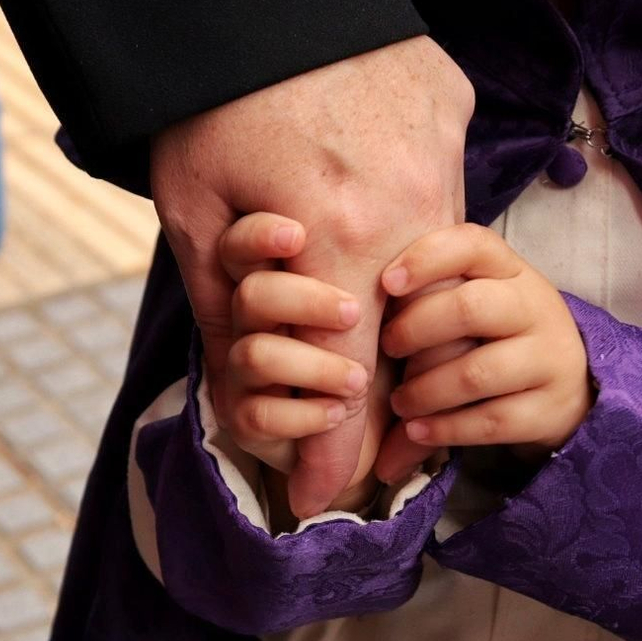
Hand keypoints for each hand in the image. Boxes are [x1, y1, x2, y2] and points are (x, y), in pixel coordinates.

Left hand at [152, 36, 472, 517]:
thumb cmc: (207, 97)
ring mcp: (440, 152)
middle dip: (372, 373)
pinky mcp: (453, 109)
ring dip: (397, 285)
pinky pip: (441, 186)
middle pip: (404, 322)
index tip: (333, 492)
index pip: (351, 371)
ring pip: (432, 255)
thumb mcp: (192, 211)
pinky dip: (409, 209)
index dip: (341, 442)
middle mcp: (407, 202)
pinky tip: (373, 193)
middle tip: (351, 403)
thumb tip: (246, 394)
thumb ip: (228, 309)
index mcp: (336, 234)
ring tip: (358, 281)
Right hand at [214, 214, 390, 516]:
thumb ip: (382, 269)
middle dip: (304, 301)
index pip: (243, 245)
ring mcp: (241, 370)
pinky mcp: (242, 418)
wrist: (377, 426)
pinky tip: (339, 413)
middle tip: (355, 314)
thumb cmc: (383, 351)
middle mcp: (249, 322)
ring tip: (359, 380)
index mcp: (276, 279)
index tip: (299, 235)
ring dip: (316, 367)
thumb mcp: (391, 306)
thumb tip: (400, 214)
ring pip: (255, 355)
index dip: (259, 236)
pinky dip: (306, 415)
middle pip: (250, 295)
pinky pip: (257, 414)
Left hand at [372, 224, 594, 482]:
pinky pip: (490, 420)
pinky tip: (419, 429)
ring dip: (424, 390)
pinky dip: (445, 428)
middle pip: (470, 308)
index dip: (426, 259)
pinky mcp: (548, 408)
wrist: (566, 381)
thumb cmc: (490, 333)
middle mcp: (534, 306)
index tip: (386, 282)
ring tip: (400, 401)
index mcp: (508, 269)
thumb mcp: (468, 303)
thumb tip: (337, 322)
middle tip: (388, 348)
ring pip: (476, 372)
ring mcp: (547, 358)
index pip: (473, 244)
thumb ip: (418, 301)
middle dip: (415, 330)